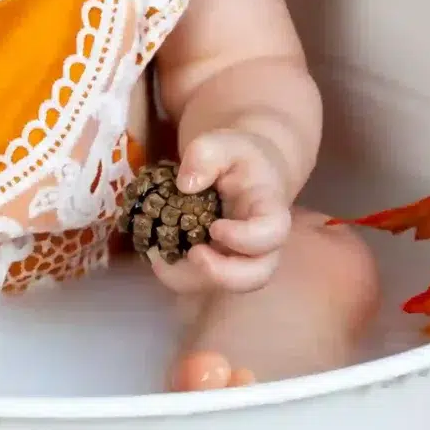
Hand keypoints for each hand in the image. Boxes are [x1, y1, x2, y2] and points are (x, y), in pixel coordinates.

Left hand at [143, 127, 292, 302]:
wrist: (250, 168)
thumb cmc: (239, 156)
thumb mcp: (223, 142)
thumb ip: (205, 155)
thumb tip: (185, 185)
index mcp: (269, 208)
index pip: (272, 233)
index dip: (245, 238)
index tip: (216, 228)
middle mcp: (262, 242)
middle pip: (258, 275)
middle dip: (224, 275)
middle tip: (193, 254)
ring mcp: (242, 257)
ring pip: (229, 286)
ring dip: (193, 279)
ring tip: (162, 257)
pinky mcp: (221, 263)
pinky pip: (203, 281)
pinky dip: (177, 274)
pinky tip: (156, 254)